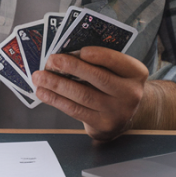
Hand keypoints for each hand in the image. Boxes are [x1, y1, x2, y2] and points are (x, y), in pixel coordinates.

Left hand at [33, 46, 148, 140]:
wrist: (124, 115)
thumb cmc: (114, 85)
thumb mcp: (116, 71)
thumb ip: (99, 63)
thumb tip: (66, 55)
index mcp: (136, 73)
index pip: (116, 61)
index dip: (98, 55)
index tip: (78, 51)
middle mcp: (130, 93)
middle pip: (98, 78)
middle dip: (71, 67)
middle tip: (51, 61)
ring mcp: (117, 112)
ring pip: (83, 95)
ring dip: (57, 85)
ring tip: (40, 77)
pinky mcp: (102, 125)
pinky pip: (76, 110)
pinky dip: (57, 100)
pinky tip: (44, 93)